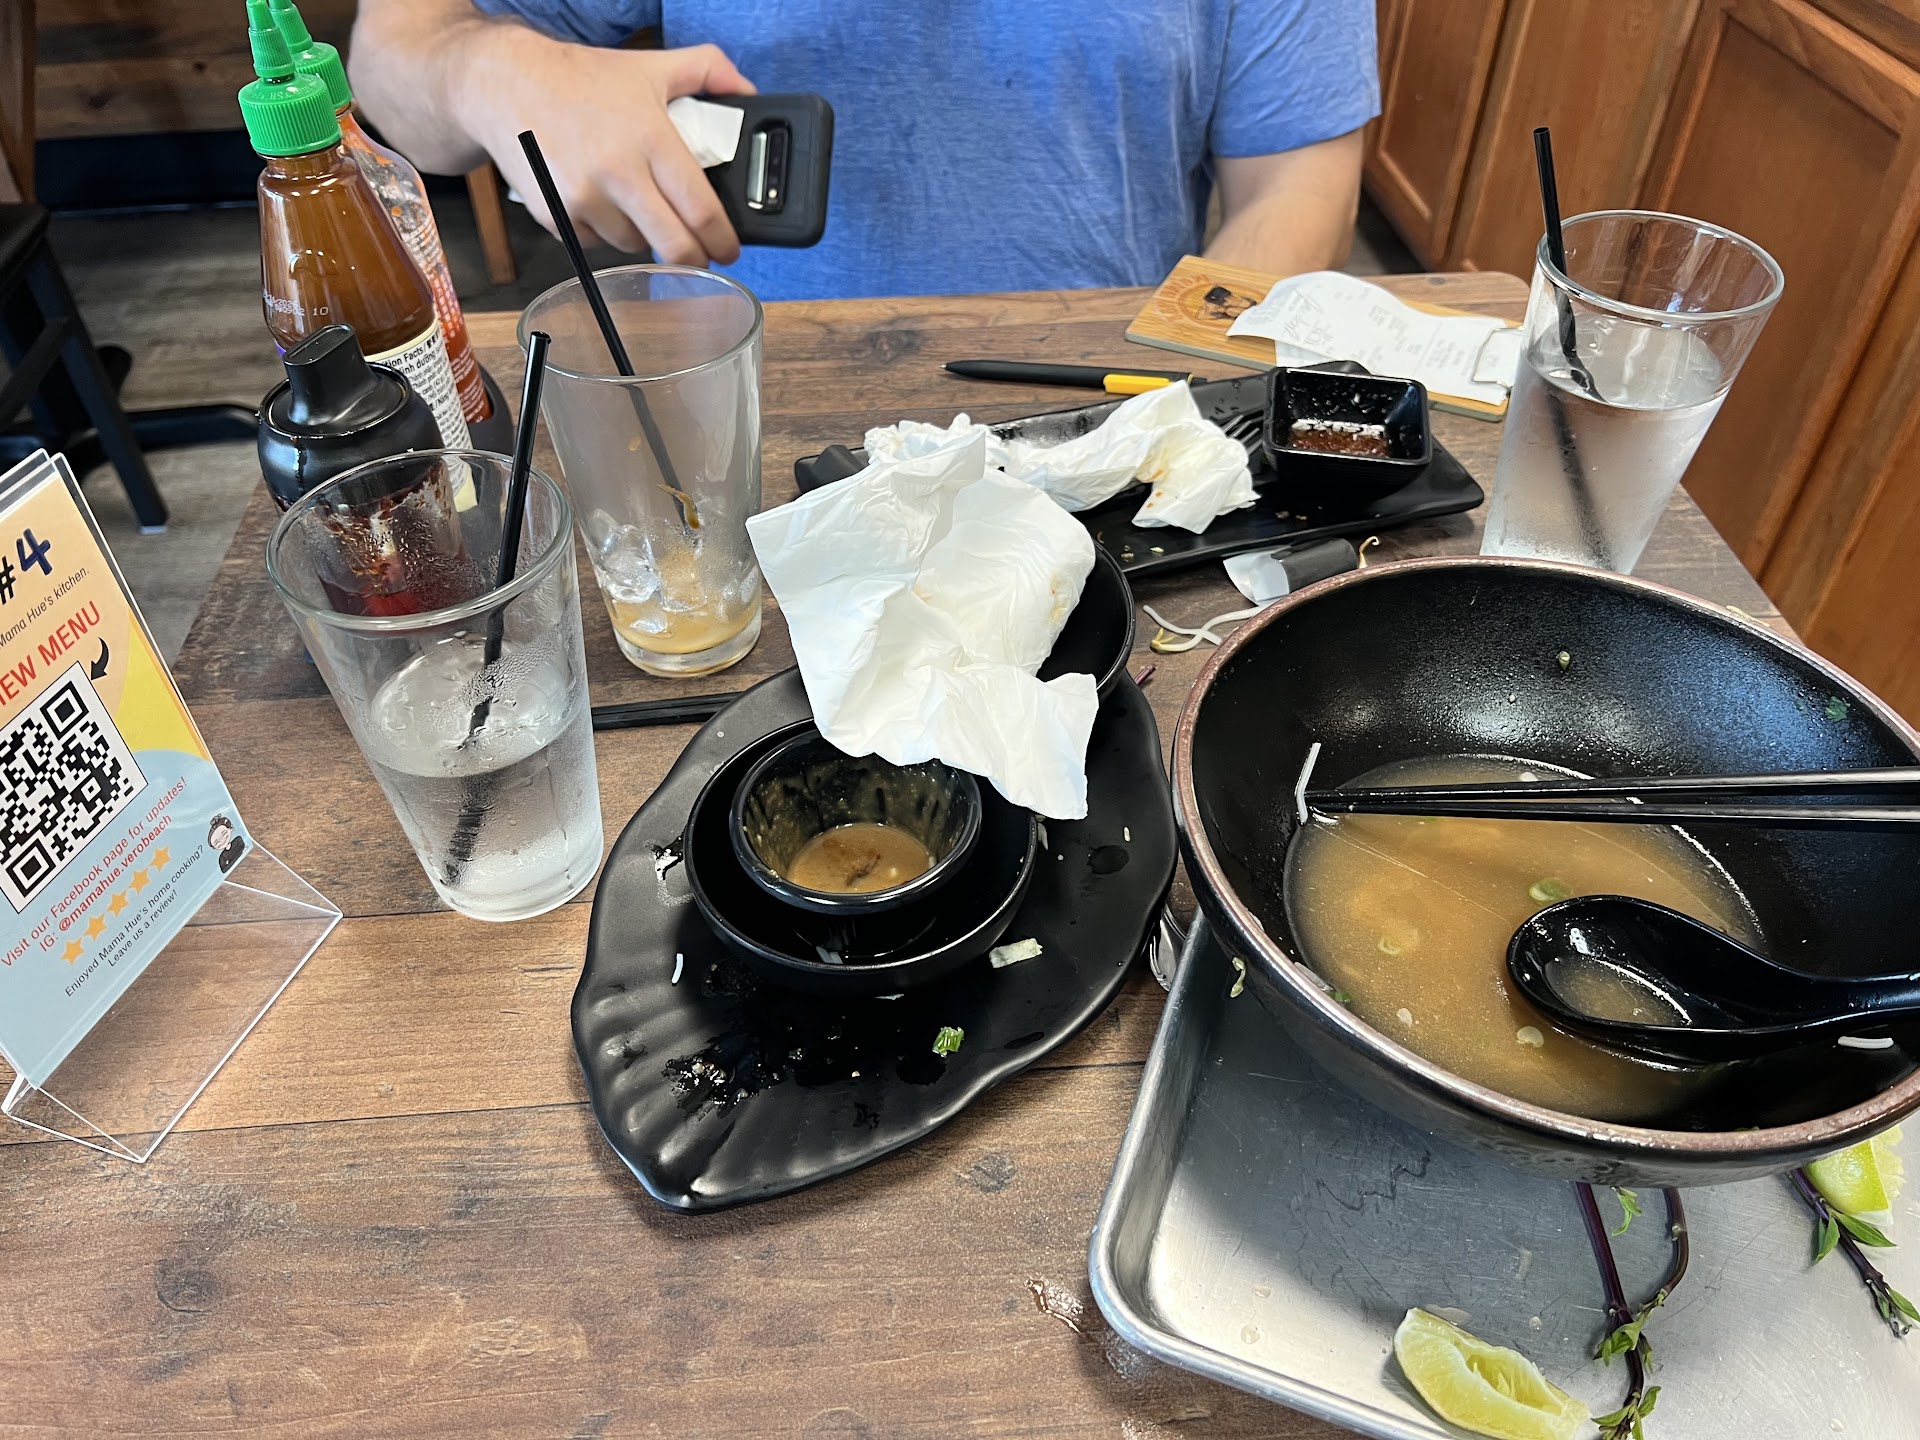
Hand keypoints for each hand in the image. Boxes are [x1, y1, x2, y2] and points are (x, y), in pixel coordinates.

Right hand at [469, 38, 755, 263]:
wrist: (505, 84)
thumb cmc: (579, 78)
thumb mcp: (649, 66)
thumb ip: (708, 71)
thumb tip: (746, 93)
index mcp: (651, 140)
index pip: (701, 210)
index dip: (722, 240)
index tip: (730, 251)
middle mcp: (619, 174)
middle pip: (674, 245)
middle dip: (694, 258)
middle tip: (700, 255)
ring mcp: (585, 200)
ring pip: (634, 246)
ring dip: (645, 238)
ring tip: (641, 211)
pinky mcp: (556, 216)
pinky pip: (595, 244)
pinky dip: (605, 234)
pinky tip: (603, 206)